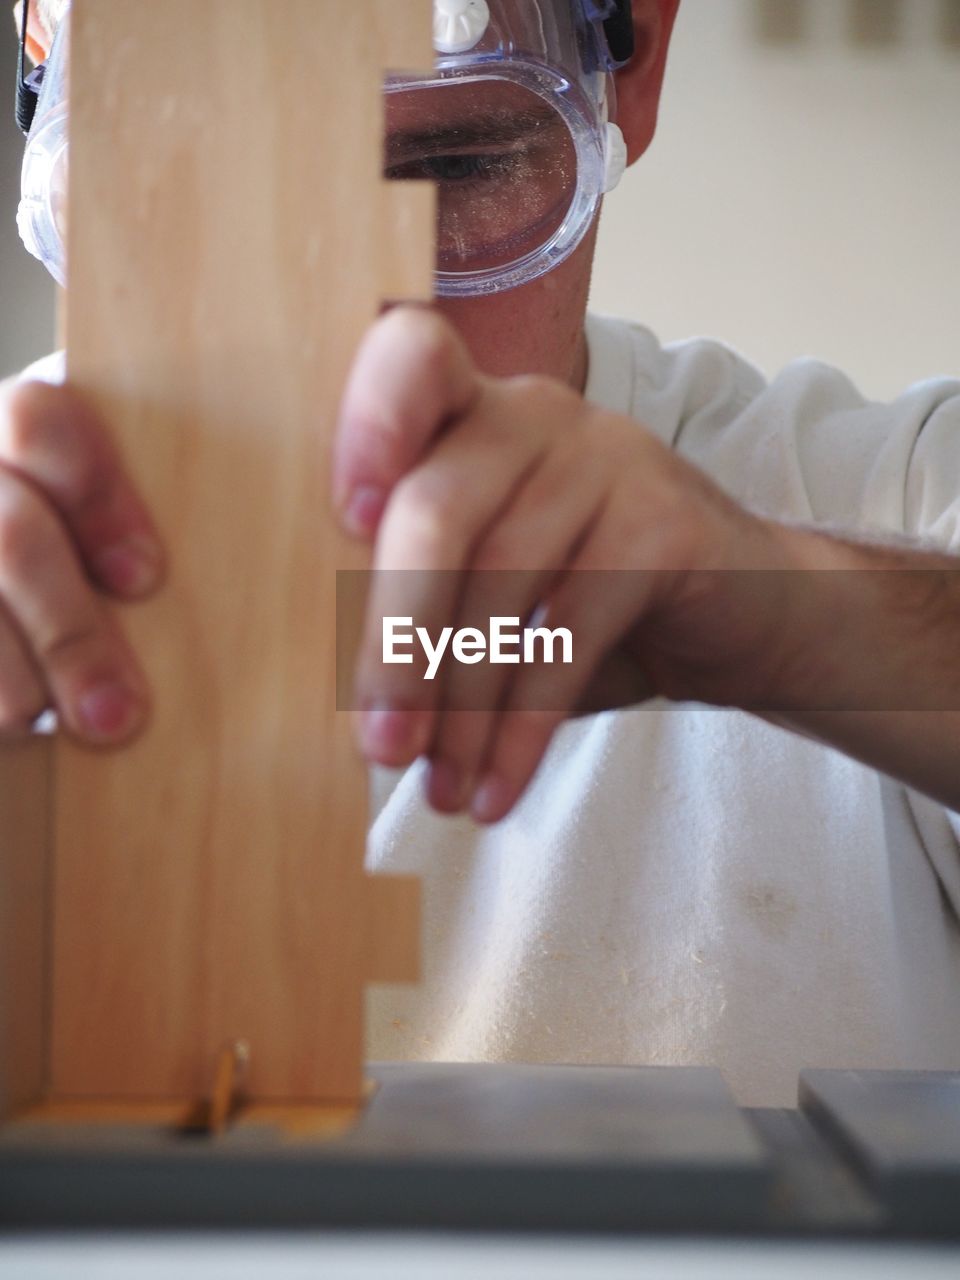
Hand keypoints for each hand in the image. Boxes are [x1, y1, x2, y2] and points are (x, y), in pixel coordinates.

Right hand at [0, 376, 162, 742]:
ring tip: (36, 729)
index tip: (146, 579)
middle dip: (65, 628)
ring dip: (4, 668)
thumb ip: (157, 531)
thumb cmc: (82, 545)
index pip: (41, 425)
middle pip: (5, 530)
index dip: (97, 498)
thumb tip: (295, 569)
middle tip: (119, 717)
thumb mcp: (107, 521)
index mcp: (18, 430)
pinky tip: (4, 725)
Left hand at [334, 308, 801, 822]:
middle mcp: (535, 414)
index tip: (344, 521)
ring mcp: (608, 455)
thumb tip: (359, 717)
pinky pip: (571, 631)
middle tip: (381, 745)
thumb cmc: (590, 603)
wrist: (746, 611)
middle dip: (398, 639)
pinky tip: (498, 784)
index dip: (368, 422)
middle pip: (439, 506)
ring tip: (441, 788)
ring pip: (504, 582)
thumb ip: (426, 612)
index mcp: (472, 415)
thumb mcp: (493, 594)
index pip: (409, 361)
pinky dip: (525, 724)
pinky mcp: (666, 519)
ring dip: (462, 707)